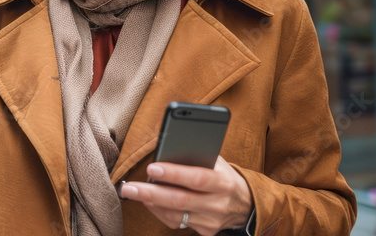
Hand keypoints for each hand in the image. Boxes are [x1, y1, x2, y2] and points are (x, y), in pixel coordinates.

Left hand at [119, 155, 251, 234]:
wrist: (246, 205)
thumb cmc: (223, 176)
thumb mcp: (217, 163)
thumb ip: (197, 156)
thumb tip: (166, 148)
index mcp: (223, 183)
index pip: (197, 178)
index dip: (175, 173)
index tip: (152, 167)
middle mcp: (218, 204)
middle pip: (180, 200)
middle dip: (151, 193)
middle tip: (129, 187)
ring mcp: (211, 221)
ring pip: (175, 214)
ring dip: (150, 203)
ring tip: (133, 191)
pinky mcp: (205, 231)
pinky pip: (176, 222)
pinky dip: (158, 211)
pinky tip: (148, 201)